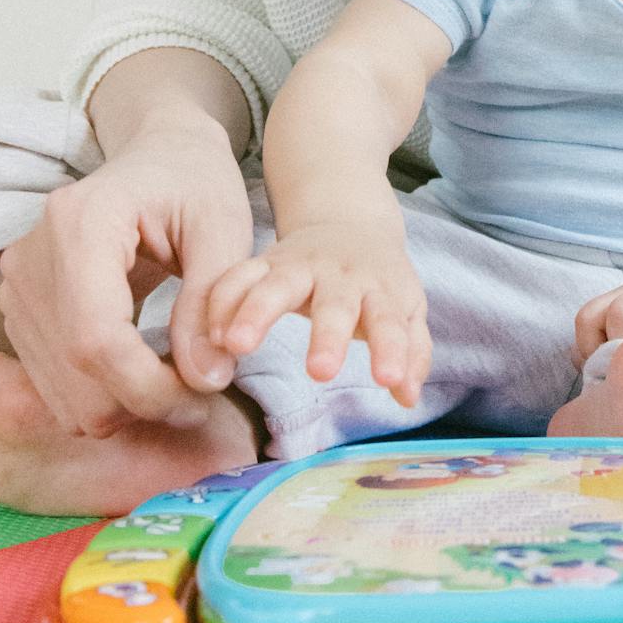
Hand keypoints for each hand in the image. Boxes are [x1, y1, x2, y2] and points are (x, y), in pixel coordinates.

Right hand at [0, 115, 254, 437]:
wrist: (157, 154)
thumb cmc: (195, 181)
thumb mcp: (224, 227)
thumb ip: (214, 301)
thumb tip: (205, 379)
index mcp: (81, 222)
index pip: (97, 339)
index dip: (149, 388)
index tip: (203, 398)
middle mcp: (31, 256)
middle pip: (74, 374)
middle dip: (143, 403)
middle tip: (203, 392)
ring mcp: (16, 286)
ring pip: (61, 392)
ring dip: (124, 405)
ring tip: (179, 378)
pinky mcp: (18, 310)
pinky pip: (55, 384)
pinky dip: (102, 395)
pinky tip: (146, 369)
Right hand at [204, 220, 430, 408]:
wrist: (349, 224)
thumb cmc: (378, 282)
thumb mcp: (407, 310)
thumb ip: (411, 352)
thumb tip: (408, 397)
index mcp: (380, 289)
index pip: (390, 321)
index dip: (392, 349)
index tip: (389, 381)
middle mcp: (340, 275)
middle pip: (335, 304)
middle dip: (328, 337)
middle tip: (321, 372)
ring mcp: (299, 265)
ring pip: (276, 284)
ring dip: (256, 312)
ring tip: (238, 345)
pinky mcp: (264, 261)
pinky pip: (237, 276)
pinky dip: (222, 301)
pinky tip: (211, 334)